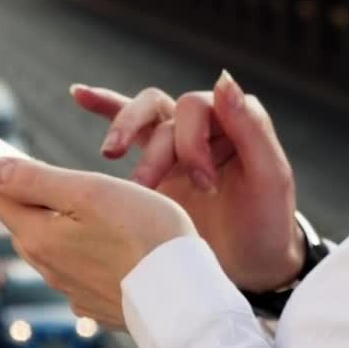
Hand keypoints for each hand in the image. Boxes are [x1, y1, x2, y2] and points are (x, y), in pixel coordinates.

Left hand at [0, 155, 195, 328]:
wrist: (186, 298)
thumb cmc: (146, 235)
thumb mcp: (90, 192)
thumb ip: (36, 179)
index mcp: (40, 236)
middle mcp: (49, 266)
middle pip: (19, 219)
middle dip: (8, 191)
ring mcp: (73, 287)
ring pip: (47, 243)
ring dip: (40, 218)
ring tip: (39, 198)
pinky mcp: (97, 299)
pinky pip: (73, 265)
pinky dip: (72, 244)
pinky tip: (87, 238)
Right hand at [71, 71, 303, 291]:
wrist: (254, 267)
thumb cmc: (267, 223)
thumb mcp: (270, 178)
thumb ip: (252, 128)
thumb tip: (223, 80)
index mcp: (233, 121)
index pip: (198, 107)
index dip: (194, 142)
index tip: (206, 187)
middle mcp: (204, 126)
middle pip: (164, 111)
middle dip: (155, 149)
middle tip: (146, 184)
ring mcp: (178, 144)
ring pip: (144, 119)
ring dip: (124, 133)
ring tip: (111, 157)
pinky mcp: (158, 168)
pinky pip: (131, 128)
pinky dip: (105, 105)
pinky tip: (78, 94)